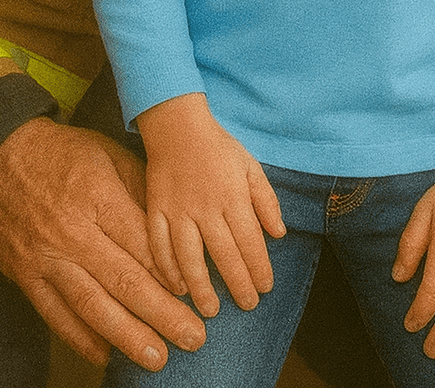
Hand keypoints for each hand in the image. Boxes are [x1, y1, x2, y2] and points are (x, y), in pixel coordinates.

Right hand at [0, 116, 205, 371]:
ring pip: (92, 305)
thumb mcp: (108, 153)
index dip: (171, 274)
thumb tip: (174, 229)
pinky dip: (81, 338)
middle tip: (194, 338)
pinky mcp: (25, 275)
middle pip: (124, 280)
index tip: (195, 296)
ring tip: (157, 359)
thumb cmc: (62, 153)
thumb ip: (141, 188)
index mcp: (97, 196)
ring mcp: (46, 257)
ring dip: (128, 336)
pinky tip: (107, 355)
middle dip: (162, 314)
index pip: (141, 244)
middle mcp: (72, 231)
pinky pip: (55, 314)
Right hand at [137, 94, 284, 318]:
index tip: (265, 288)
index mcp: (232, 196)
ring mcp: (178, 210)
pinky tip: (176, 287)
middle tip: (246, 305)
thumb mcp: (250, 165)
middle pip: (224, 254)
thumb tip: (279, 234)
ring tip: (210, 310)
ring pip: (189, 256)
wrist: (177, 125)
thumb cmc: (218, 147)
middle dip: (237, 284)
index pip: (250, 241)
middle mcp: (206, 207)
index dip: (259, 268)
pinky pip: (158, 244)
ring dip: (201, 286)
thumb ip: (266, 200)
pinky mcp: (156, 209)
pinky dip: (166, 268)